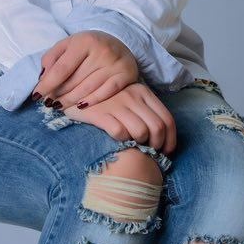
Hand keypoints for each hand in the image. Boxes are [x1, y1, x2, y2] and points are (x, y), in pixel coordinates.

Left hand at [34, 30, 138, 108]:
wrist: (119, 44)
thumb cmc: (88, 47)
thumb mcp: (68, 45)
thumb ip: (52, 58)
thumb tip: (42, 78)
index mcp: (83, 41)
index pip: (61, 68)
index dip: (47, 84)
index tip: (36, 96)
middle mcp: (101, 51)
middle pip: (73, 81)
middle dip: (57, 94)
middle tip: (48, 102)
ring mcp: (114, 64)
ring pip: (87, 89)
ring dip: (70, 101)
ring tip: (59, 106)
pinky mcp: (125, 75)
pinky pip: (105, 94)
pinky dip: (91, 102)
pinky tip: (80, 106)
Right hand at [61, 80, 176, 153]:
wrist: (73, 93)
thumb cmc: (105, 100)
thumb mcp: (128, 98)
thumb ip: (144, 111)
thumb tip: (163, 138)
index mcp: (143, 91)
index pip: (167, 119)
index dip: (170, 140)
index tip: (166, 151)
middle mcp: (132, 95)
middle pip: (157, 128)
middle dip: (156, 145)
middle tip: (150, 152)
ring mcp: (116, 103)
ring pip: (141, 132)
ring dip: (139, 144)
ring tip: (132, 145)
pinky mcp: (100, 113)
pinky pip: (120, 133)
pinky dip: (122, 140)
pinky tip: (117, 139)